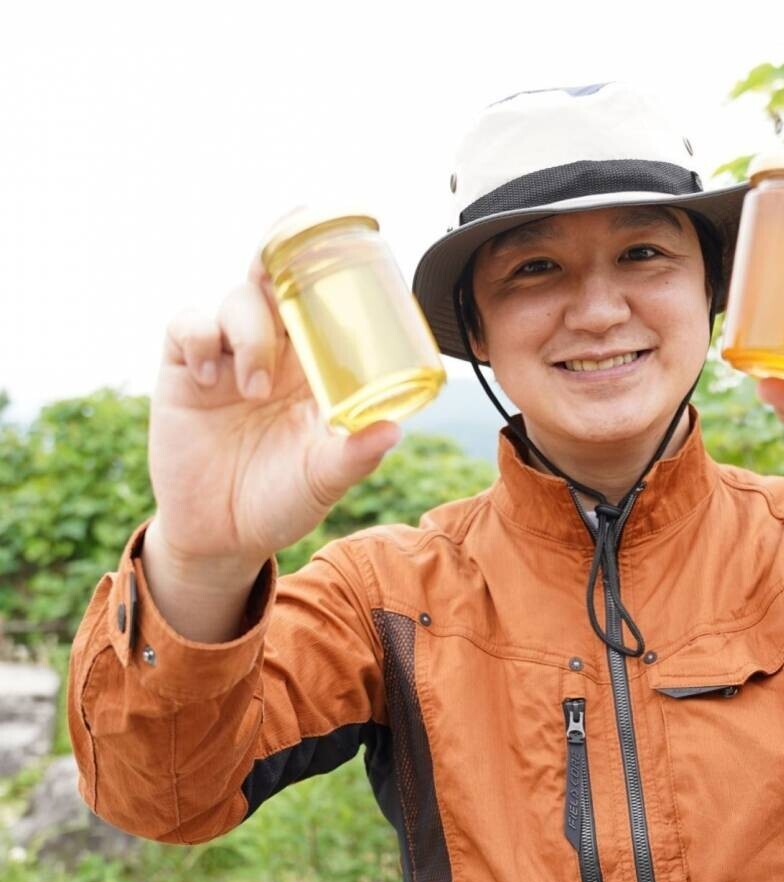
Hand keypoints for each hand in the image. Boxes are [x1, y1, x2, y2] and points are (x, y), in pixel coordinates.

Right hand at [146, 257, 402, 579]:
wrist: (221, 536)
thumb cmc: (282, 500)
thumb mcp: (323, 481)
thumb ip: (353, 457)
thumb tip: (392, 431)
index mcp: (315, 367)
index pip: (323, 301)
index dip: (326, 264)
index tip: (340, 235)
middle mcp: (273, 352)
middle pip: (274, 281)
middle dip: (278, 257)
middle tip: (281, 262)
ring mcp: (226, 357)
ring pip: (234, 300)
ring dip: (247, 331)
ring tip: (253, 387)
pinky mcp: (183, 370)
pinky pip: (186, 326)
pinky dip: (199, 336)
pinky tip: (210, 372)